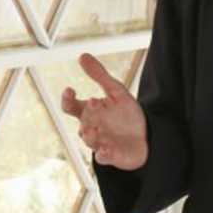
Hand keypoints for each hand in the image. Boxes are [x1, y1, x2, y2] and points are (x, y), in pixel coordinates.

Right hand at [61, 53, 147, 170]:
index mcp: (90, 111)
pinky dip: (104, 153)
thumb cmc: (125, 113)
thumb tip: (82, 55)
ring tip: (92, 129)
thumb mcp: (116, 90)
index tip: (70, 90)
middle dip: (86, 116)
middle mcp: (91, 127)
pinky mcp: (110, 155)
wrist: (145, 136)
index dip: (67, 99)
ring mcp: (99, 142)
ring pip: (89, 140)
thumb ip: (99, 74)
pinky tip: (107, 148)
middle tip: (92, 104)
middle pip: (81, 123)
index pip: (72, 106)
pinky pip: (103, 156)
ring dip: (90, 135)